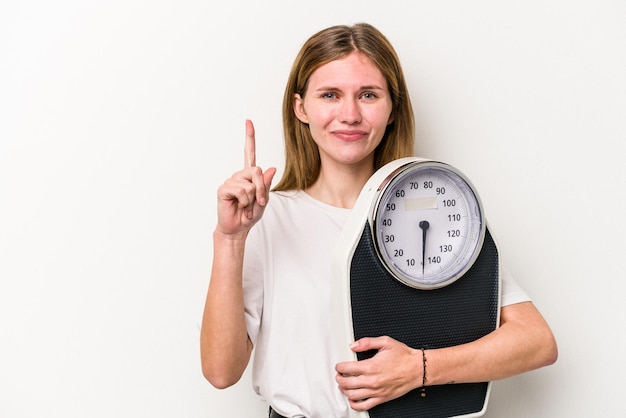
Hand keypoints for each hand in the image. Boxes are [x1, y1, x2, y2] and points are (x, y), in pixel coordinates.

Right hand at [216, 119, 275, 236]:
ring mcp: (230, 181)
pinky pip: (241, 191)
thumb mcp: (264, 200)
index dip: (249, 138)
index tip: (248, 122)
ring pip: (250, 183)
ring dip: (253, 198)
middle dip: (262, 189)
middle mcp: (239, 176)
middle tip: (259, 202)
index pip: (249, 153)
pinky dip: (244, 202)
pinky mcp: (224, 189)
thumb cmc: (249, 215)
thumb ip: (266, 185)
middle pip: (257, 170)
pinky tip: (239, 206)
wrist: (237, 229)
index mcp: (248, 176)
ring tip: (246, 207)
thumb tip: (272, 168)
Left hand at [335, 336, 422, 410]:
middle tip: (339, 375)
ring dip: (344, 390)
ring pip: (352, 395)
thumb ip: (367, 342)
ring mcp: (376, 391)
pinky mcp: (381, 398)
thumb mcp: (386, 342)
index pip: (347, 369)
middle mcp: (372, 380)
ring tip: (343, 385)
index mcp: (371, 366)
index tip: (339, 366)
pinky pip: (364, 406)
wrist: (418, 369)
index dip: (339, 367)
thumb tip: (353, 345)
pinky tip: (352, 399)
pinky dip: (354, 404)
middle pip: (346, 383)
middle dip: (339, 378)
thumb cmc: (404, 356)